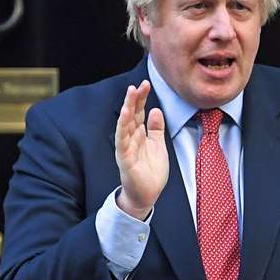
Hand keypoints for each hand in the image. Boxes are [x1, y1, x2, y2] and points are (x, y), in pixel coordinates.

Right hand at [113, 81, 167, 218]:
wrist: (147, 195)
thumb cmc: (151, 172)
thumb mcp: (158, 146)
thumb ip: (156, 129)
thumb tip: (156, 109)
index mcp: (139, 134)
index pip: (139, 112)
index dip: (141, 98)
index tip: (145, 84)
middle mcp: (130, 138)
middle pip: (131, 115)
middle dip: (134, 99)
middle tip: (138, 84)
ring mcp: (126, 147)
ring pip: (125, 124)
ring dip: (126, 108)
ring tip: (130, 94)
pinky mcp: (124, 158)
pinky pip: (122, 140)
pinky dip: (123, 127)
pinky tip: (125, 115)